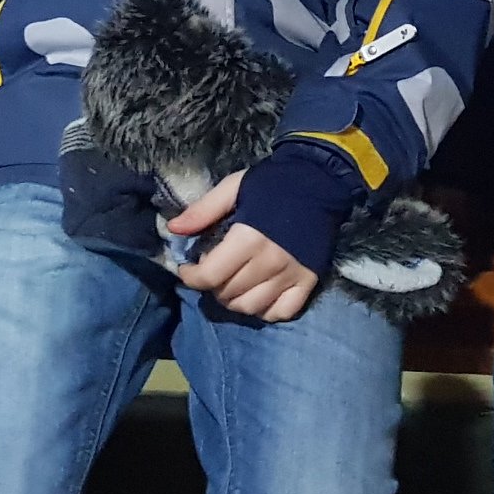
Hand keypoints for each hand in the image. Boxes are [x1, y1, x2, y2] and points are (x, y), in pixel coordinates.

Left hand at [171, 173, 320, 321]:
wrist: (321, 181)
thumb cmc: (272, 183)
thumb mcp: (233, 188)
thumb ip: (202, 211)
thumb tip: (173, 230)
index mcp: (248, 238)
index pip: (209, 276)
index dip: (190, 277)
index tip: (187, 268)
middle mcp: (269, 263)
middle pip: (227, 294)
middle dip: (211, 285)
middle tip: (212, 270)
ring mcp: (290, 276)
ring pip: (250, 307)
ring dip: (234, 300)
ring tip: (232, 283)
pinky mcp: (308, 282)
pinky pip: (280, 312)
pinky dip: (264, 309)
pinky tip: (258, 293)